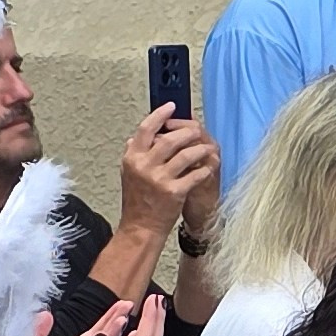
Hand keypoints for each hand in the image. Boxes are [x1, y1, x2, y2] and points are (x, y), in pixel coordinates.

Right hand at [116, 108, 222, 243]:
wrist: (140, 228)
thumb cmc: (137, 201)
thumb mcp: (128, 173)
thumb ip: (133, 154)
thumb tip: (136, 136)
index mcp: (132, 158)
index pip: (146, 128)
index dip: (160, 115)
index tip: (171, 106)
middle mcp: (144, 166)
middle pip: (170, 139)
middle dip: (187, 132)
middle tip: (196, 130)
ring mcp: (159, 179)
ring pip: (186, 154)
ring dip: (200, 149)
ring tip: (207, 148)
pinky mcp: (174, 192)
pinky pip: (194, 174)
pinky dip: (203, 169)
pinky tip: (207, 168)